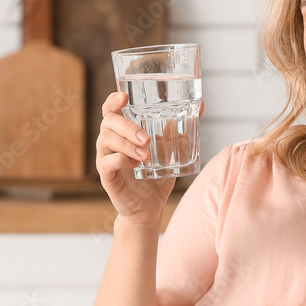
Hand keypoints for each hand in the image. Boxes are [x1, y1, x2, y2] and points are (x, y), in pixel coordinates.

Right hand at [95, 92, 203, 225]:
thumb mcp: (172, 151)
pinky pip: (107, 162)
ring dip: (127, 144)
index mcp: (122, 132)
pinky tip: (135, 164)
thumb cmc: (156, 177)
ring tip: (146, 155)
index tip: (124, 97)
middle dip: (127, 126)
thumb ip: (180, 130)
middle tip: (147, 138)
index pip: (110, 110)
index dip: (113, 100)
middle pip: (107, 122)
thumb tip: (200, 107)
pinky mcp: (106, 176)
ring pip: (106, 140)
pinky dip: (121, 160)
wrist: (149, 208)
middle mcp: (110, 142)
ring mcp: (105, 158)